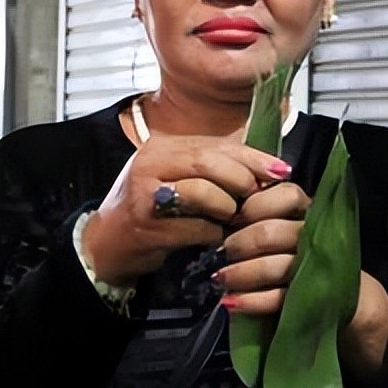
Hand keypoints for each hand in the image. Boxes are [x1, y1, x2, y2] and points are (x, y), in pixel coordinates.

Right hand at [81, 136, 291, 287]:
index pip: (215, 143)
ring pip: (202, 191)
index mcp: (162, 147)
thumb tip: (263, 169)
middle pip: (208, 160)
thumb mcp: (176, 178)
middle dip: (241, 178)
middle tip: (257, 195)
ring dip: (227, 208)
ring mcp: (145, 193)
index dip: (252, 156)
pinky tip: (216, 238)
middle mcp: (150, 162)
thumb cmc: (151, 210)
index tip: (281, 170)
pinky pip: (194, 227)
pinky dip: (212, 234)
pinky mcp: (145, 225)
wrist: (106, 244)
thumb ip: (211, 170)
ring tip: (232, 217)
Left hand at [219, 183, 387, 378]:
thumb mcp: (291, 225)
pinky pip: (277, 298)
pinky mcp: (311, 299)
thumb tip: (225, 203)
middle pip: (271, 232)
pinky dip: (250, 301)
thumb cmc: (304, 255)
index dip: (255, 204)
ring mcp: (314, 269)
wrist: (344, 299)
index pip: (286, 195)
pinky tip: (231, 302)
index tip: (234, 216)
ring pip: (274, 266)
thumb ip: (267, 211)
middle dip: (240, 242)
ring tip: (221, 279)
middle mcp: (314, 236)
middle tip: (224, 251)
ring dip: (241, 273)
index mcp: (309, 211)